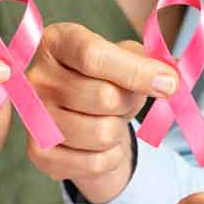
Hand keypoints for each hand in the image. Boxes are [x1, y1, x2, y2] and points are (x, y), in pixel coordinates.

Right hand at [25, 23, 177, 203]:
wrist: (81, 114)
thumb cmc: (106, 77)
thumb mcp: (126, 56)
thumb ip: (150, 59)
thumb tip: (170, 79)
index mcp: (56, 41)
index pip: (94, 56)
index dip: (137, 72)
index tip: (169, 83)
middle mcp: (36, 77)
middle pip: (104, 97)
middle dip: (128, 103)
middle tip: (123, 100)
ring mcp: (34, 117)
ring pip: (102, 133)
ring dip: (118, 131)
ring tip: (108, 120)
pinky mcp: (38, 152)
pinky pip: (95, 162)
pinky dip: (110, 157)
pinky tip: (99, 144)